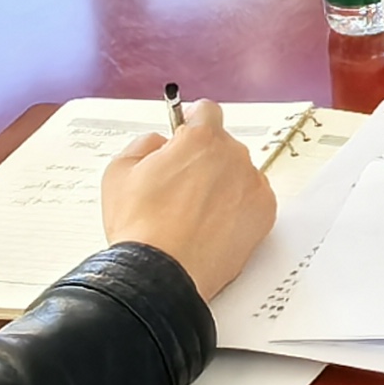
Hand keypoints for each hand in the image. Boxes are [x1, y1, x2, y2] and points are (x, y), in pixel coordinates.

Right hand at [101, 103, 276, 296]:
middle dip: (204, 158)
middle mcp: (233, 155)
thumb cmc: (140, 227)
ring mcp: (252, 184)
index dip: (193, 121)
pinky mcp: (264, 213)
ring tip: (195, 214)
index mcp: (200, 139)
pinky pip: (252, 199)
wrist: (163, 274)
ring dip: (222, 184)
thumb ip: (143, 144)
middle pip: (222, 145)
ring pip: (238, 172)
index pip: (207, 110)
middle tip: (181, 186)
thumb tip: (160, 142)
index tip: (187, 132)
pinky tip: (213, 225)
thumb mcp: (119, 172)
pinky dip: (238, 208)